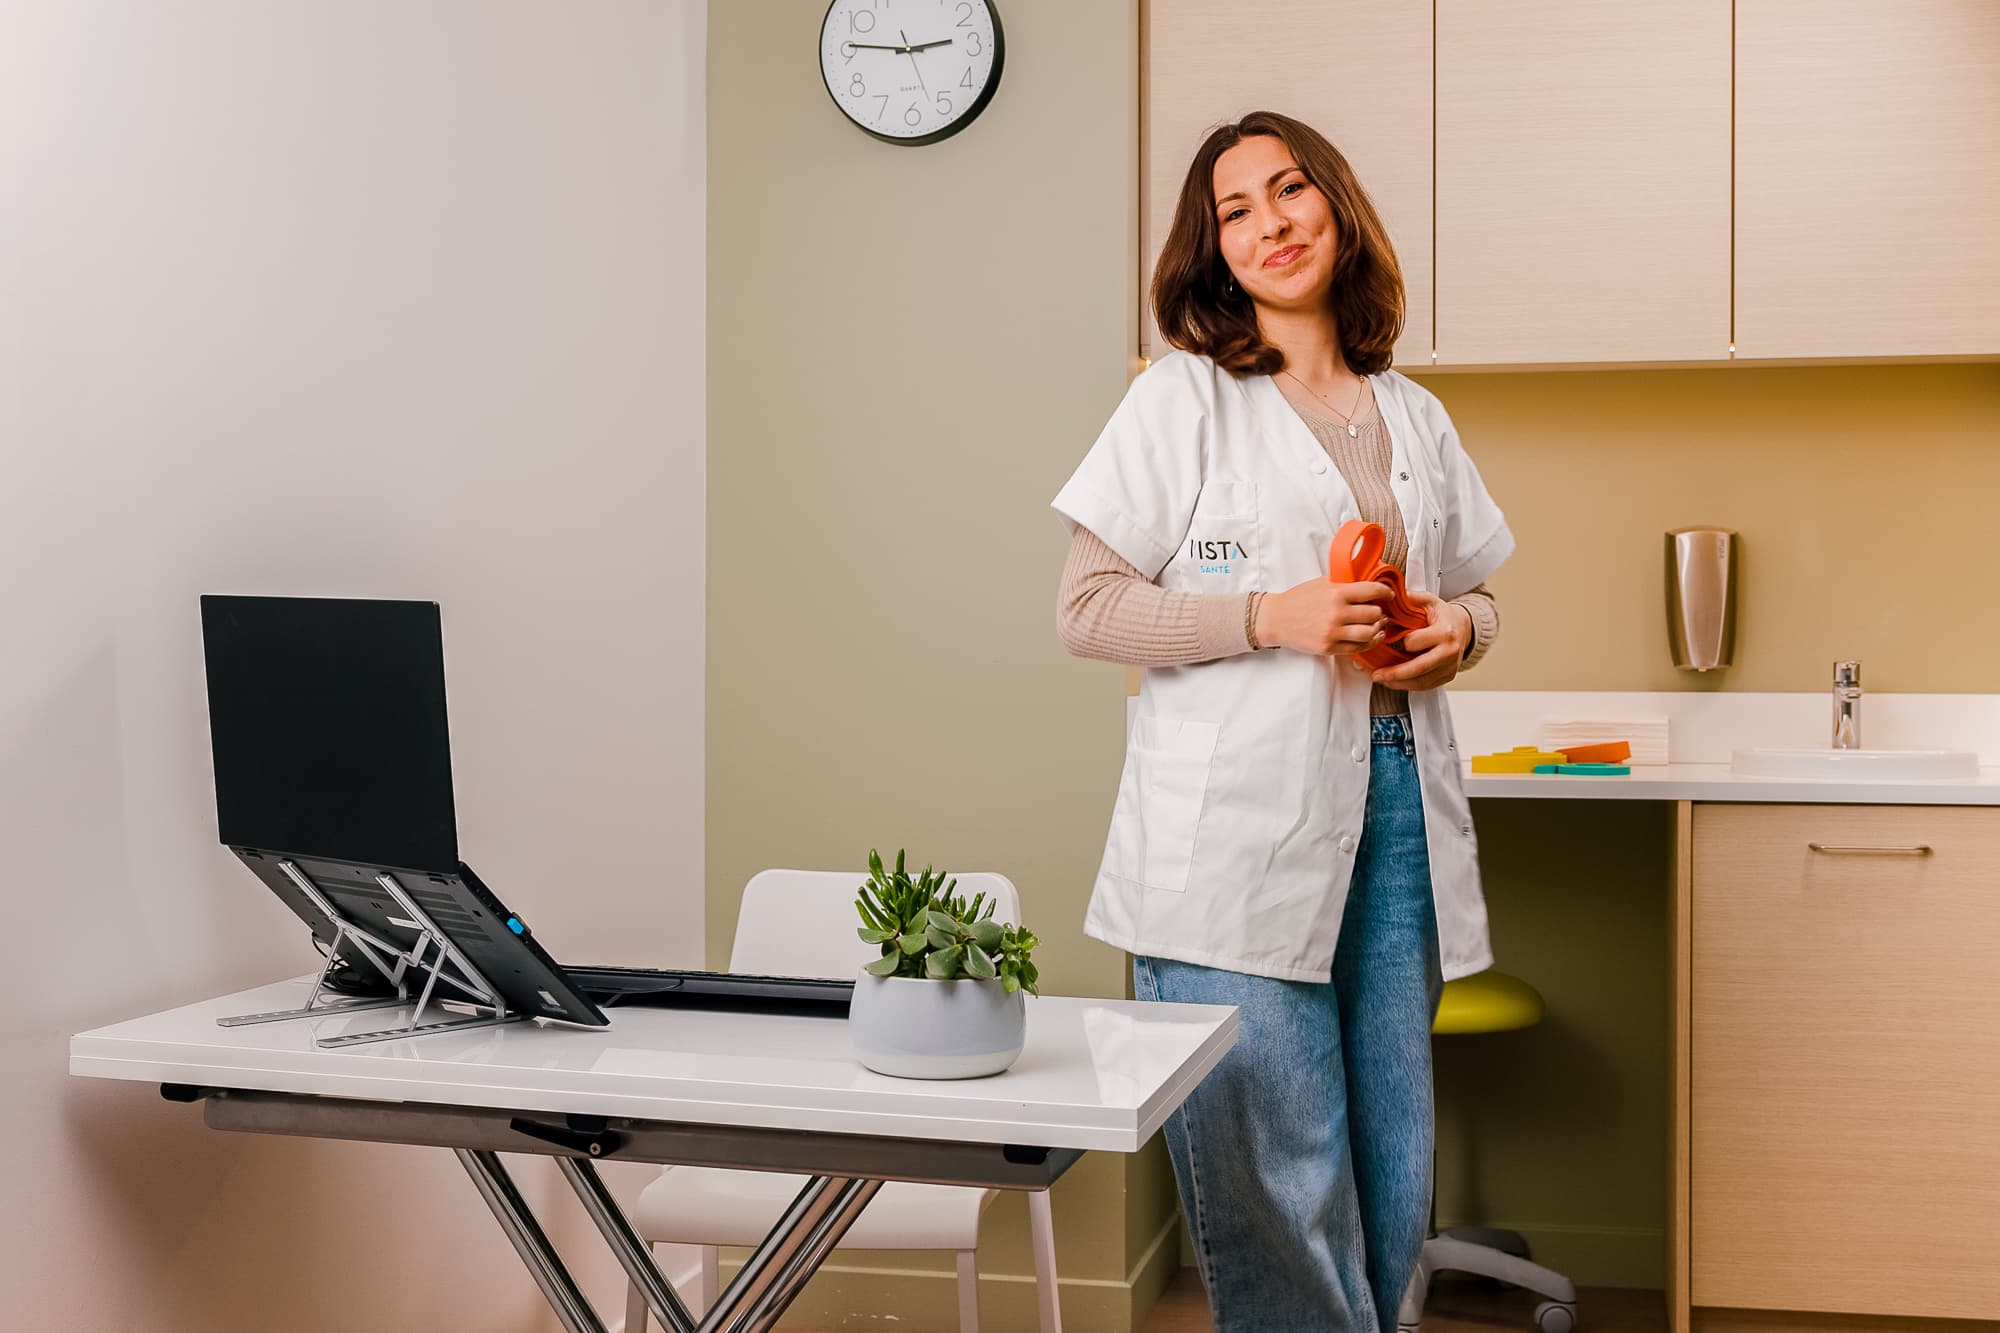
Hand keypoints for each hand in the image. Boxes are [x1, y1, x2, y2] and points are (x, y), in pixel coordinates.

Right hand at [1255, 576, 1390, 656]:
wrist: (1276, 620)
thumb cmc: (1299, 599)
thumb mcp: (1321, 583)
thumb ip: (1344, 582)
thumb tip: (1368, 578)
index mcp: (1336, 593)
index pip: (1372, 591)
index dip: (1385, 593)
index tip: (1388, 595)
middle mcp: (1336, 613)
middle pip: (1374, 614)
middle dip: (1380, 612)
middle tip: (1379, 611)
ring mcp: (1332, 633)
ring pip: (1370, 633)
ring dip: (1377, 629)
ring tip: (1377, 625)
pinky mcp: (1329, 648)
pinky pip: (1358, 648)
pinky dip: (1368, 642)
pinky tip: (1371, 636)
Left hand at [1366, 591, 1470, 692]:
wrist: (1462, 628)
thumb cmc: (1443, 616)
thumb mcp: (1429, 601)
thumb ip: (1411, 598)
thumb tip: (1390, 595)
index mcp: (1445, 632)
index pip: (1415, 642)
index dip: (1402, 641)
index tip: (1395, 638)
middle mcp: (1449, 652)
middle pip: (1418, 668)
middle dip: (1394, 674)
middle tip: (1376, 675)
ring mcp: (1449, 667)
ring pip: (1420, 682)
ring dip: (1397, 683)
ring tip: (1381, 679)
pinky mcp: (1447, 676)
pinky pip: (1425, 686)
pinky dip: (1407, 685)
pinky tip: (1394, 681)